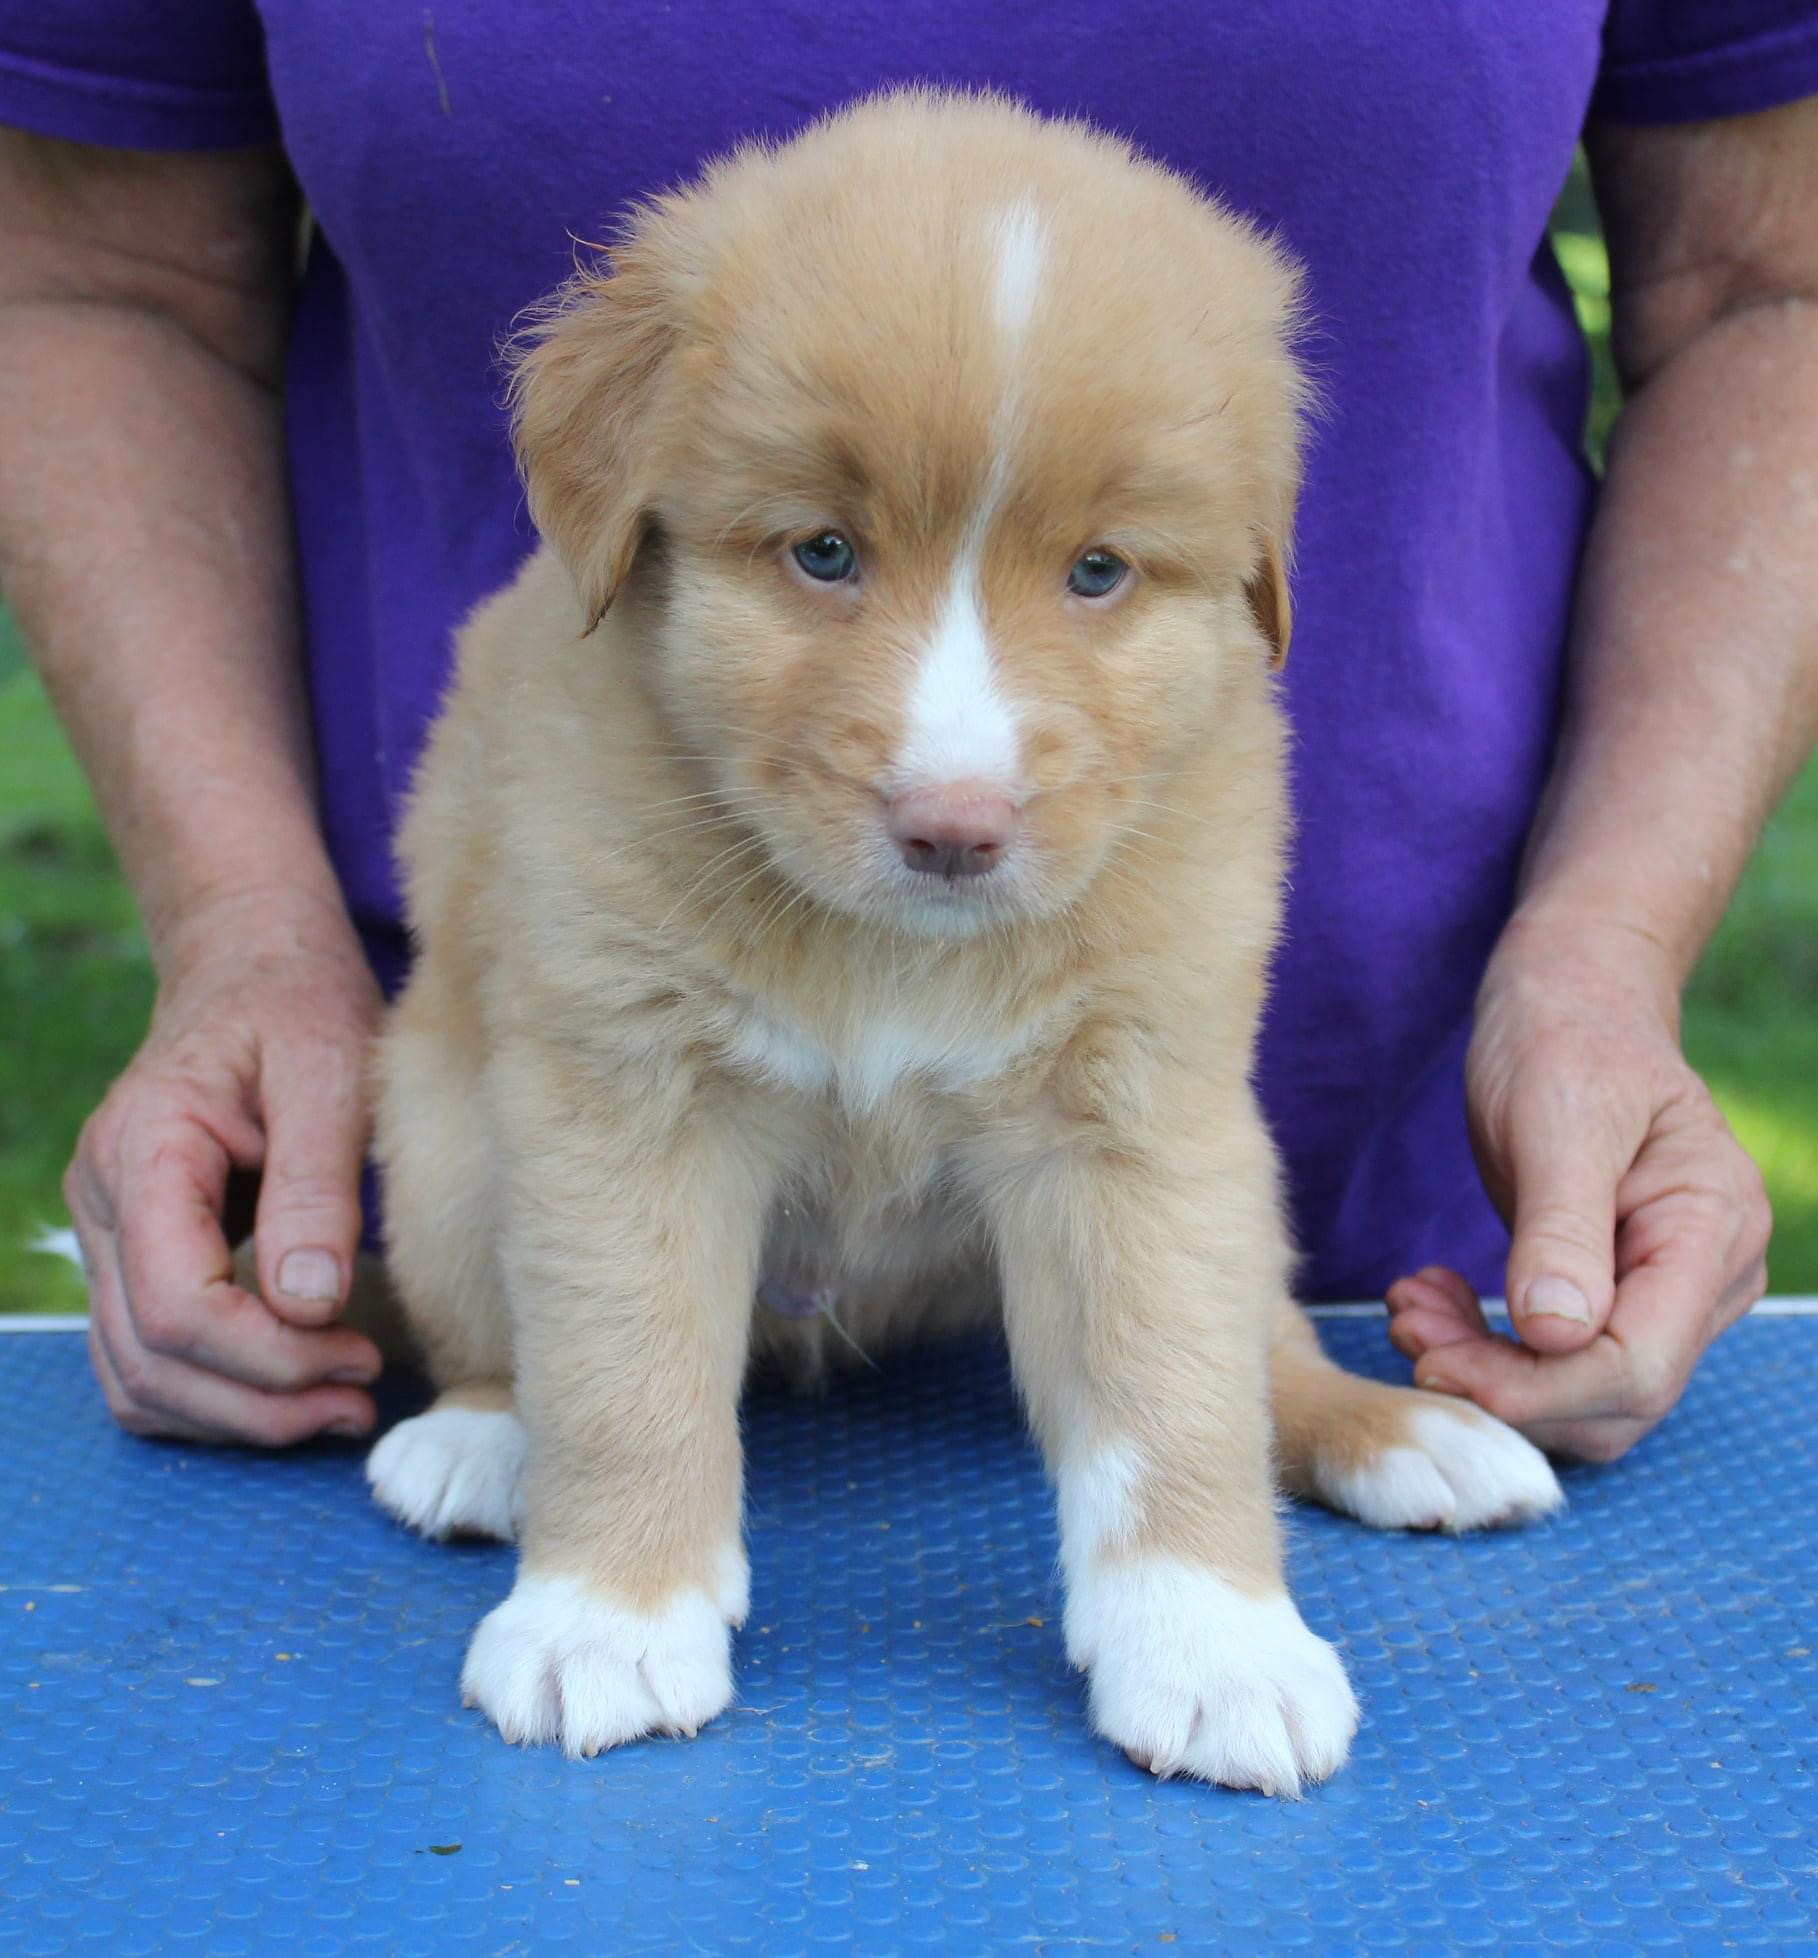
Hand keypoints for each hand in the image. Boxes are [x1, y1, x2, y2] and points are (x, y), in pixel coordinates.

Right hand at [66, 885, 385, 1444]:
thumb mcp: (330, 1072)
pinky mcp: (136, 1255)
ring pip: (137, 1378)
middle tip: (359, 1402)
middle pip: (150, 1358)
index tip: (357, 1358)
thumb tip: (310, 1305)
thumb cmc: (300, 1006)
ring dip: (237, 1416)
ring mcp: (109, 1234)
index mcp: (144, 1149)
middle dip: (259, 1402)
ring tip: (339, 1408)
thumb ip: (316, 1185)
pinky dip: (214, 1395)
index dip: (266, 1356)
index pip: (176, 1302)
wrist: (256, 969)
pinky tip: (295, 1388)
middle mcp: (103, 1202)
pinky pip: (147, 1361)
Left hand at [1386, 917, 1769, 1462]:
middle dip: (1504, 1384)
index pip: (1641, 1363)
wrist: (1569, 999)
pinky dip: (1486, 1347)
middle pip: (1614, 1397)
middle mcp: (1706, 1275)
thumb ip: (1562, 1225)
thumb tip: (1557, 1333)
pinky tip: (1432, 1302)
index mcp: (1711, 1227)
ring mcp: (1663, 1289)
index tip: (1437, 1361)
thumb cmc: (1567, 1036)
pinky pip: (1556, 1358)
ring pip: (1581, 1391)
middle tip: (1406, 1330)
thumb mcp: (1557, 1117)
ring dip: (1486, 1371)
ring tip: (1409, 1310)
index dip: (1540, 1387)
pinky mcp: (1612, 1291)